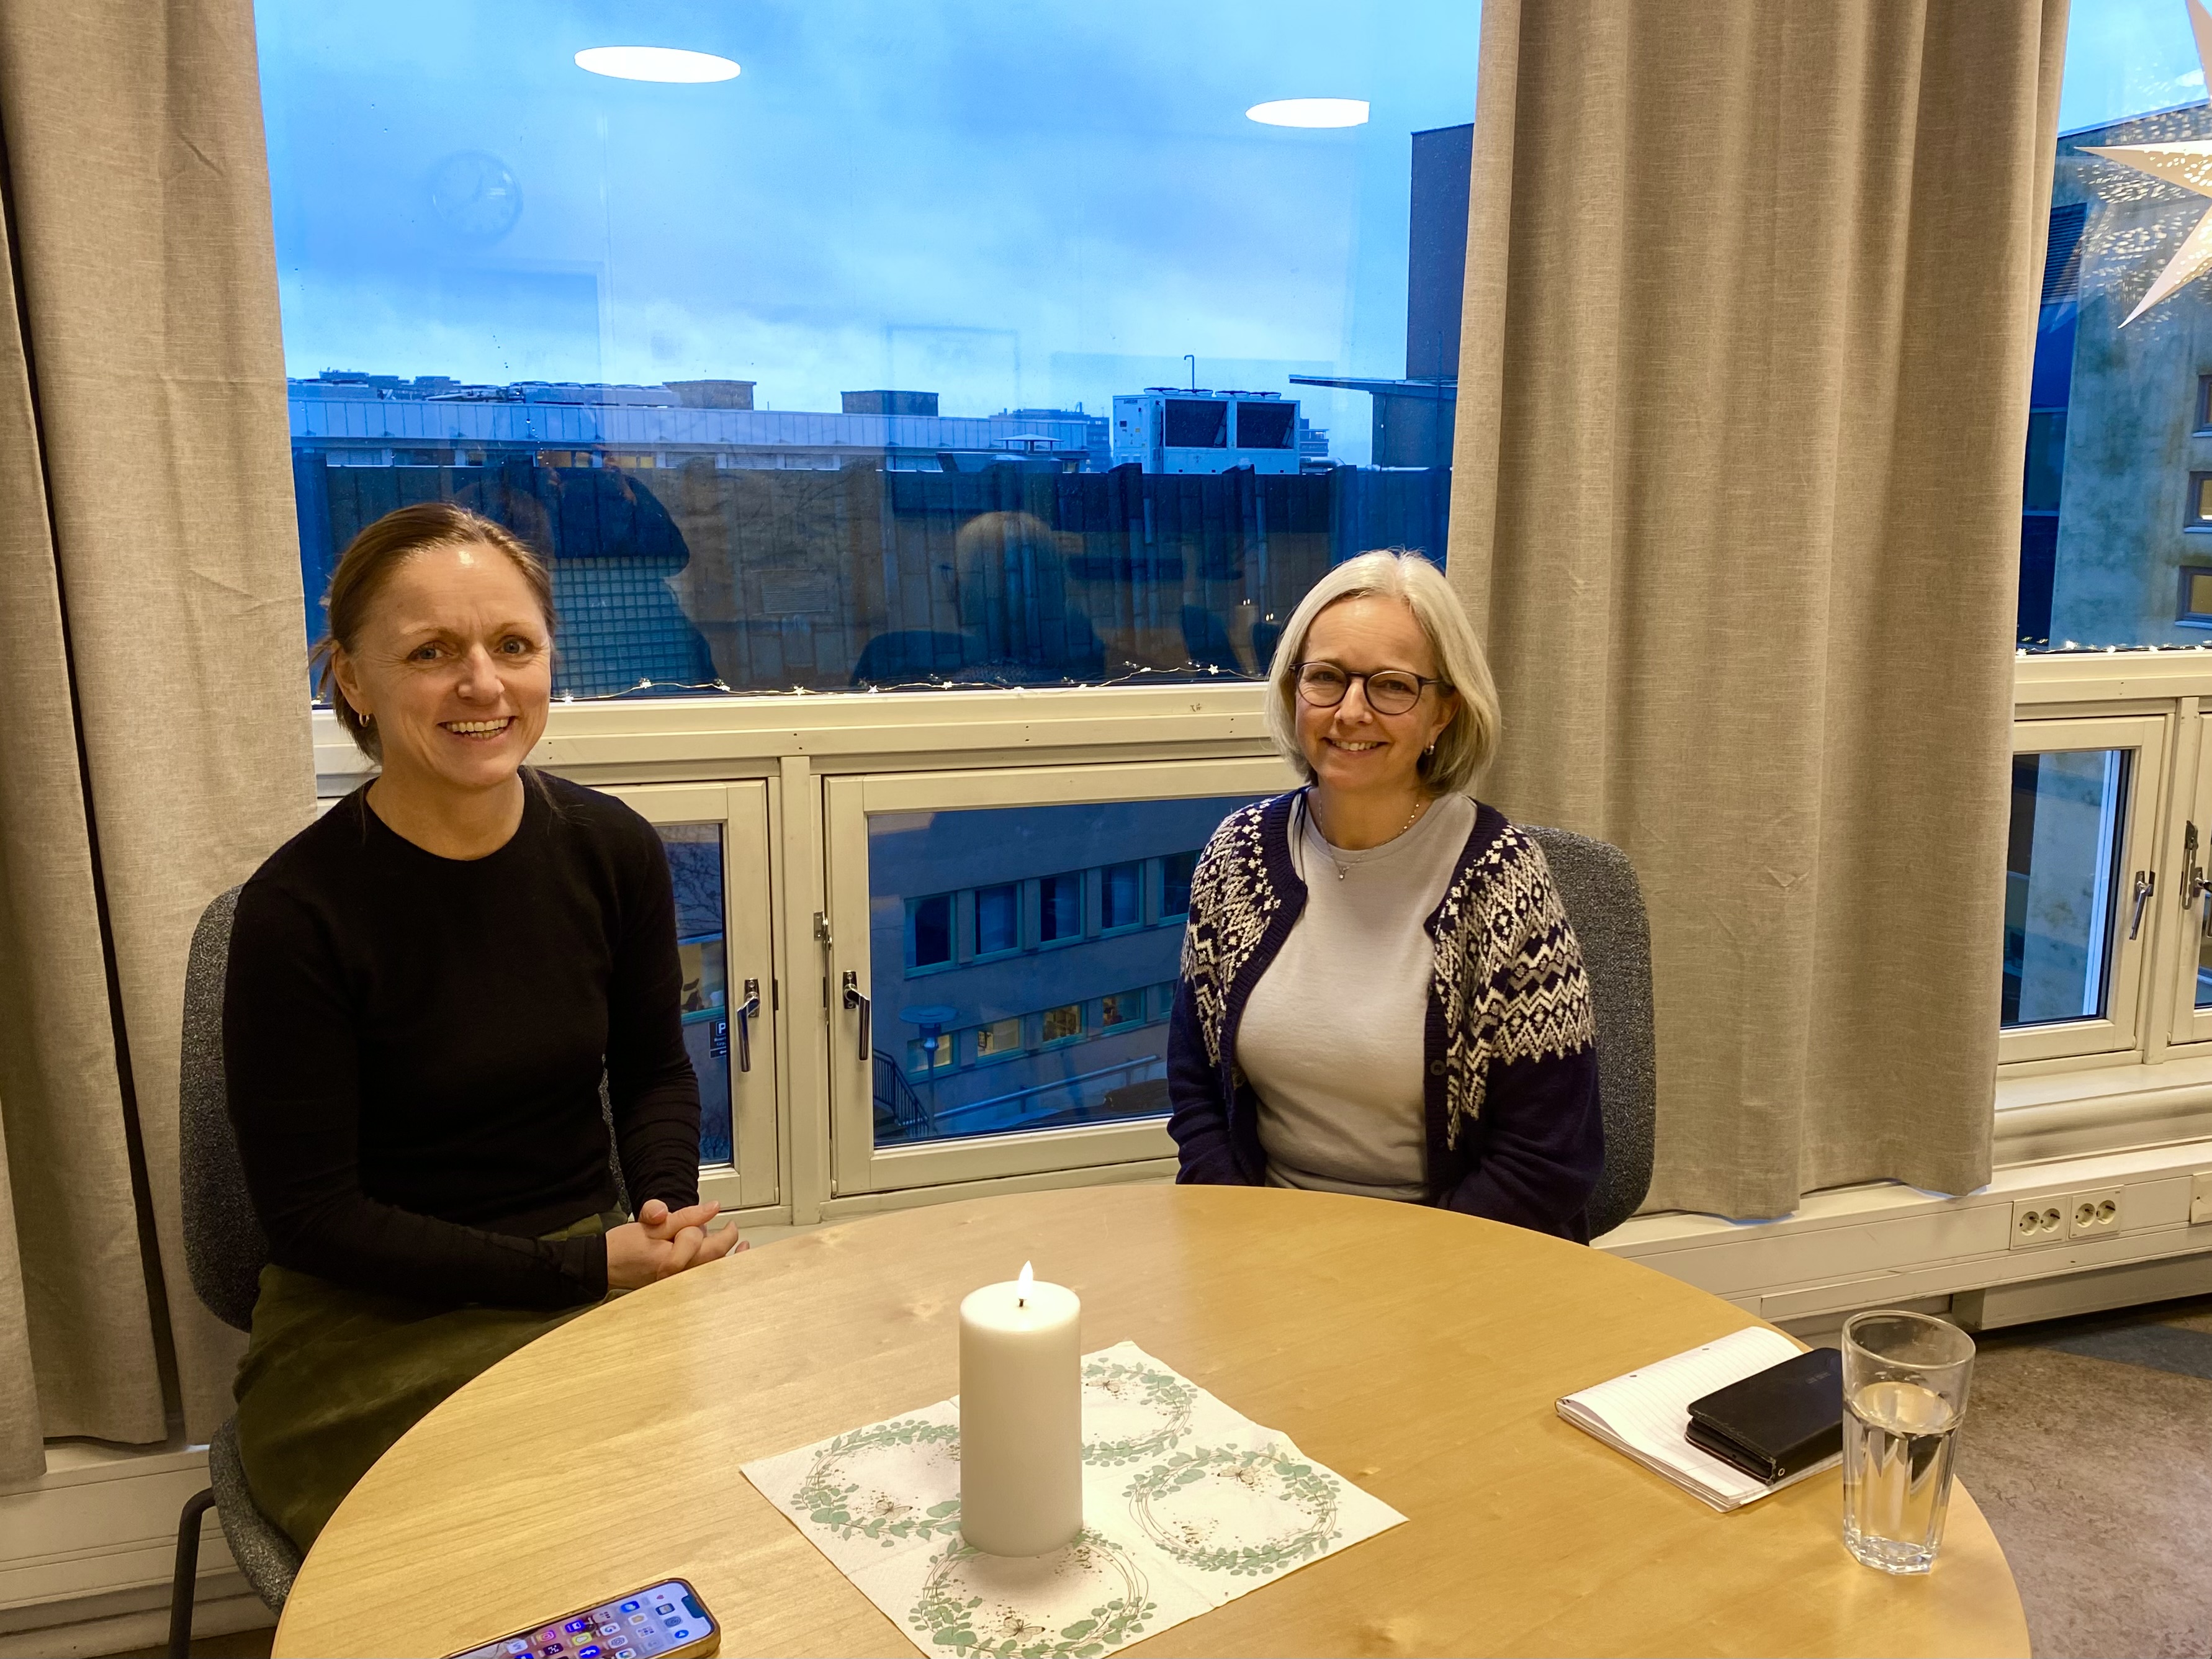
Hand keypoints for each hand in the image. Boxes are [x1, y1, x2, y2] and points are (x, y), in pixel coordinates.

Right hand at [604, 1197, 747, 1290]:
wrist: (604, 1266)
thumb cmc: (624, 1246)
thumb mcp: (651, 1224)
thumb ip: (684, 1217)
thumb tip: (713, 1207)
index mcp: (671, 1261)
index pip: (698, 1241)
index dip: (702, 1225)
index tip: (713, 1216)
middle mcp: (679, 1277)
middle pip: (713, 1258)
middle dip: (727, 1240)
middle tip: (732, 1227)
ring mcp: (679, 1285)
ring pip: (713, 1273)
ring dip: (731, 1260)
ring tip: (745, 1248)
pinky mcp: (677, 1288)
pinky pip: (705, 1280)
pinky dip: (719, 1271)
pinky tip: (731, 1264)